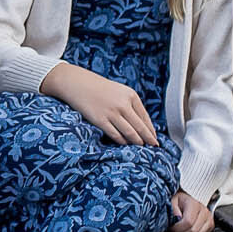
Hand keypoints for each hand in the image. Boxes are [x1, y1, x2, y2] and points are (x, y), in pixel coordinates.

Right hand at [40, 62, 159, 145]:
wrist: (77, 83)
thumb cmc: (99, 88)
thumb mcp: (119, 91)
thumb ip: (130, 105)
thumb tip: (142, 125)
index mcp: (131, 95)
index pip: (146, 118)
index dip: (151, 131)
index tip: (155, 140)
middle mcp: (123, 104)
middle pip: (140, 128)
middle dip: (147, 140)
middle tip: (152, 148)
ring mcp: (112, 112)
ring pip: (130, 133)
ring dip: (137, 143)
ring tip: (139, 148)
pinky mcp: (100, 120)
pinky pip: (116, 135)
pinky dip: (122, 142)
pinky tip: (125, 144)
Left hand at [169, 190, 214, 231]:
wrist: (190, 199)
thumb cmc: (181, 200)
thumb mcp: (173, 200)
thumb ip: (173, 209)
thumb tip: (177, 217)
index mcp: (195, 204)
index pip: (188, 222)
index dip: (177, 229)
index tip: (170, 229)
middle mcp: (204, 212)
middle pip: (193, 231)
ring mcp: (209, 219)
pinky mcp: (210, 225)